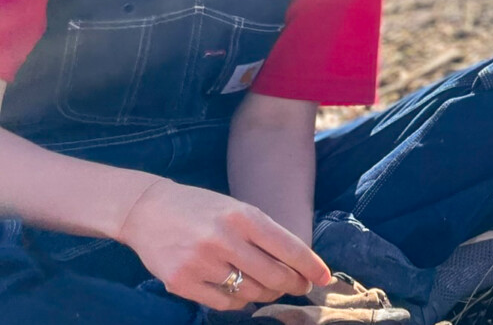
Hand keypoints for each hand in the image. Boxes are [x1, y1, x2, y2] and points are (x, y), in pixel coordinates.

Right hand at [117, 179, 330, 310]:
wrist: (146, 210)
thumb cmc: (201, 209)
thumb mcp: (237, 209)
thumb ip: (265, 235)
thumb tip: (298, 266)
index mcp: (243, 216)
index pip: (289, 248)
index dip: (312, 267)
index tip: (326, 278)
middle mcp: (223, 238)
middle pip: (275, 276)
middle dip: (294, 285)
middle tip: (300, 286)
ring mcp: (201, 262)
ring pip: (251, 292)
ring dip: (267, 294)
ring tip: (269, 287)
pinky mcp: (181, 282)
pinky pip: (224, 304)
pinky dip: (239, 302)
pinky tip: (241, 292)